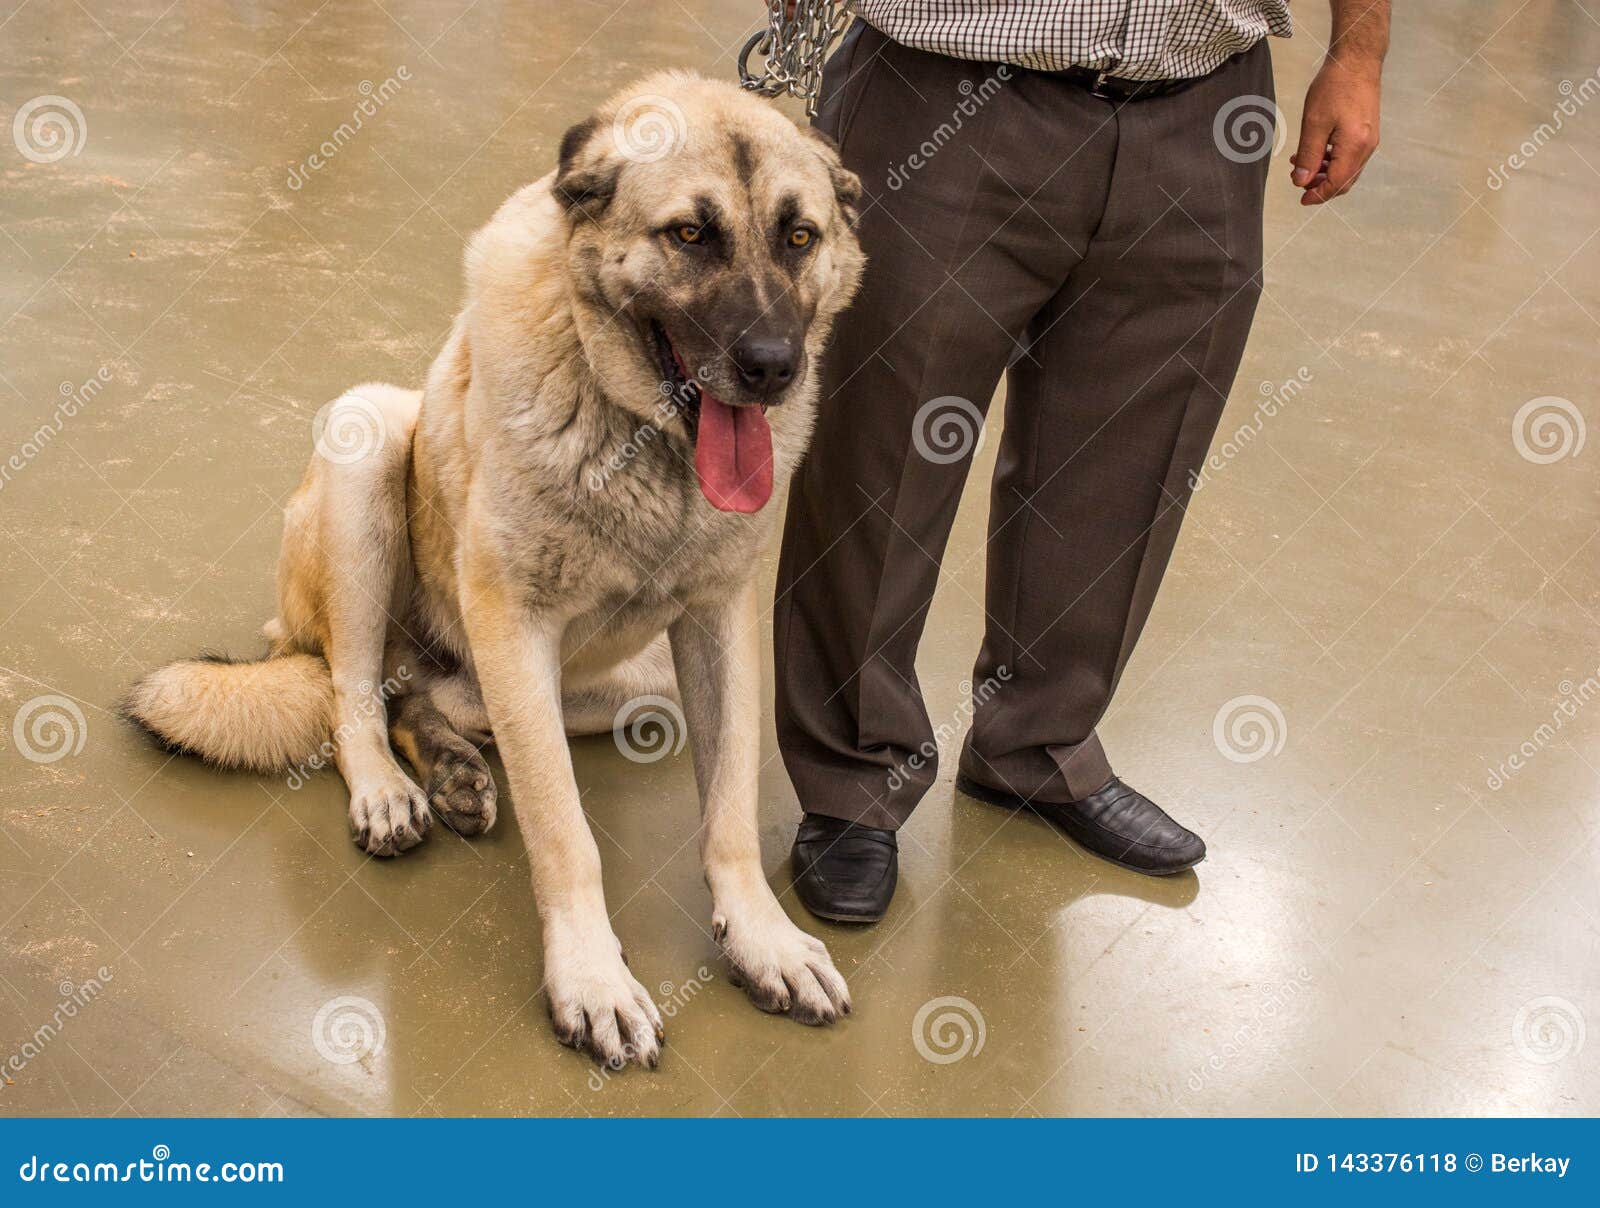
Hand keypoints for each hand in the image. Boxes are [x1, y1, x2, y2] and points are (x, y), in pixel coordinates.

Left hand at [1291, 58, 1381, 204]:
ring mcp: (1369, 140)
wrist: (1357, 61)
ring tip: (1300, 164)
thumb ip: (1308, 156)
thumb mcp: (1314, 123)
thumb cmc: (1335, 87)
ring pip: (1347, 170)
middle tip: (1298, 181)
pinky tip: (1315, 153)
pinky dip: (1332, 161)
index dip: (1318, 195)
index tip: (1301, 199)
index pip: (1337, 183)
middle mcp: (1367, 147)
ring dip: (1324, 173)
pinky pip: (1350, 157)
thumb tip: (1302, 182)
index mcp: (1355, 146)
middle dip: (1321, 186)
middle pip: (1344, 181)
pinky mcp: (1367, 132)